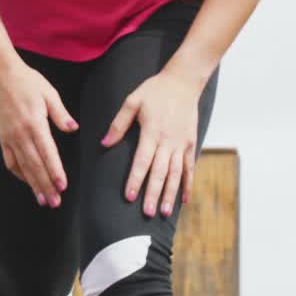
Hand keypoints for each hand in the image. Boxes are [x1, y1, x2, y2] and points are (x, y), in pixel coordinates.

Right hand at [0, 58, 76, 207]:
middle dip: (45, 185)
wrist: (1, 76)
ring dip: (33, 184)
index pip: (47, 153)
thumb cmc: (29, 83)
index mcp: (34, 123)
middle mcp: (20, 133)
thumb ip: (61, 114)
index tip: (62, 187)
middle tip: (55, 202)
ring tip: (43, 200)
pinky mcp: (2, 138)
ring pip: (22, 167)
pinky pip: (9, 161)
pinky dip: (19, 173)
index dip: (55, 171)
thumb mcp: (50, 94)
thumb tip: (73, 129)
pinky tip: (28, 182)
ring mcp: (9, 137)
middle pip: (35, 165)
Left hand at [103, 72, 201, 216]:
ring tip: (164, 212)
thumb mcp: (132, 101)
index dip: (135, 179)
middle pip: (160, 172)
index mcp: (152, 131)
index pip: (142, 161)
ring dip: (170, 194)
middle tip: (147, 213)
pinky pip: (189, 167)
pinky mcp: (191, 143)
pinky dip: (187, 184)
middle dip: (153, 194)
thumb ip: (118, 124)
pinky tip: (184, 200)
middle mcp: (168, 140)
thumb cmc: (155, 90)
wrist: (183, 82)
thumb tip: (104, 143)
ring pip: (176, 173)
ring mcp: (181, 144)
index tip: (129, 196)